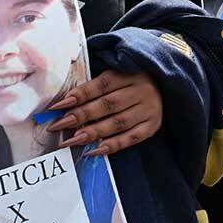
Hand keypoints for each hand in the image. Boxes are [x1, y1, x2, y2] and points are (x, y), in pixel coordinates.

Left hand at [46, 70, 161, 155]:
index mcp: (130, 73)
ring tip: (71, 140)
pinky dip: (111, 145)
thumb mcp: (118, 73)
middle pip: (107, 105)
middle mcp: (141, 90)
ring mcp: (149, 109)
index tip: (57, 106)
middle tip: (58, 125)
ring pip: (117, 123)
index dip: (79, 95)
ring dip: (92, 133)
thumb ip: (95, 85)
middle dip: (80, 116)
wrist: (165, 84)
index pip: (101, 85)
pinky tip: (93, 150)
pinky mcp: (153, 125)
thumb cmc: (131, 79)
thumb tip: (65, 102)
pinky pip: (131, 138)